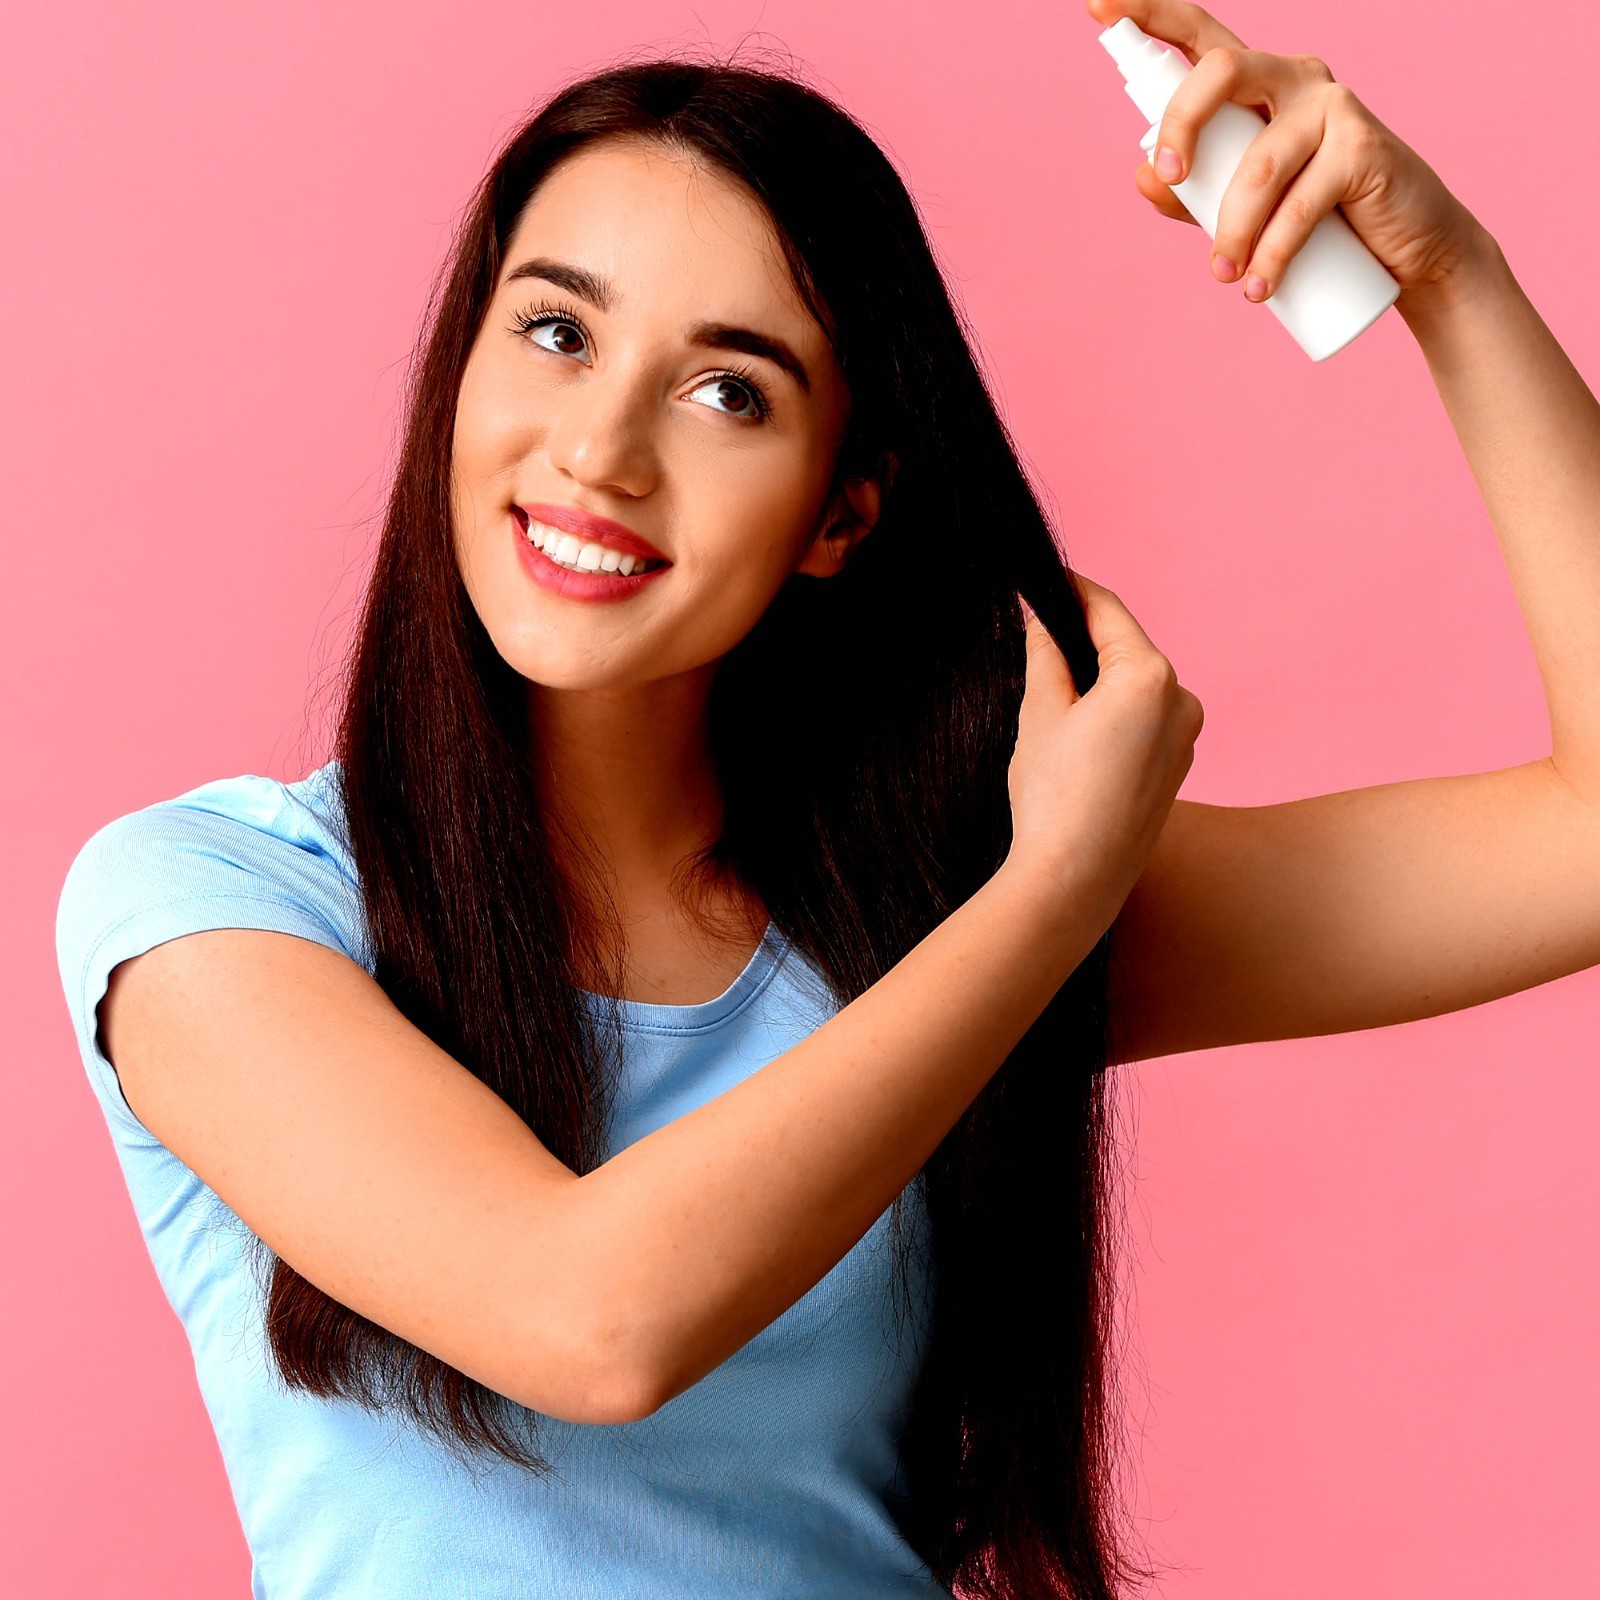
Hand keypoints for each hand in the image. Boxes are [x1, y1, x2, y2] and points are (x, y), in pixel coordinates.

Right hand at [1005, 576, 1202, 910]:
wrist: (1075, 879)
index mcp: (1150, 676)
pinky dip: (1114, 714)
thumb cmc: (1054, 797)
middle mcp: (1182, 700)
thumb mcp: (1040, 712)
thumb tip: (1046, 621)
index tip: (1046, 578)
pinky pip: (1145, 721)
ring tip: (1051, 700)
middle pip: (1125, 648)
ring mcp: (1187, 736)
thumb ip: (1046, 654)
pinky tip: (1077, 739)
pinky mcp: (1179, 766)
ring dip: (1099, 681)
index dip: (1072, 590)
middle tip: (1035, 640)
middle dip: (1084, 641)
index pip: (1107, 612)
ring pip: (1135, 686)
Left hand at [1085, 0, 1497, 312]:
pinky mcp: (1362, 147)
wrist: (1401, 250)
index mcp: (1254, 84)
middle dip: (1181, 124)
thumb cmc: (1313, 221)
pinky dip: (1273, 252)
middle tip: (1170, 179)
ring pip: (1257, 162)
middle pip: (1221, 72)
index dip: (1150, 15)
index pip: (1199, 38)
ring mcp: (1331, 106)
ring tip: (1226, 277)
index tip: (1098, 5)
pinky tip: (1260, 287)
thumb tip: (1144, 176)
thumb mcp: (1237, 208)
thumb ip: (1189, 194)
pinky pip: (1299, 204)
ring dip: (1231, 229)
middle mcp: (1292, 78)